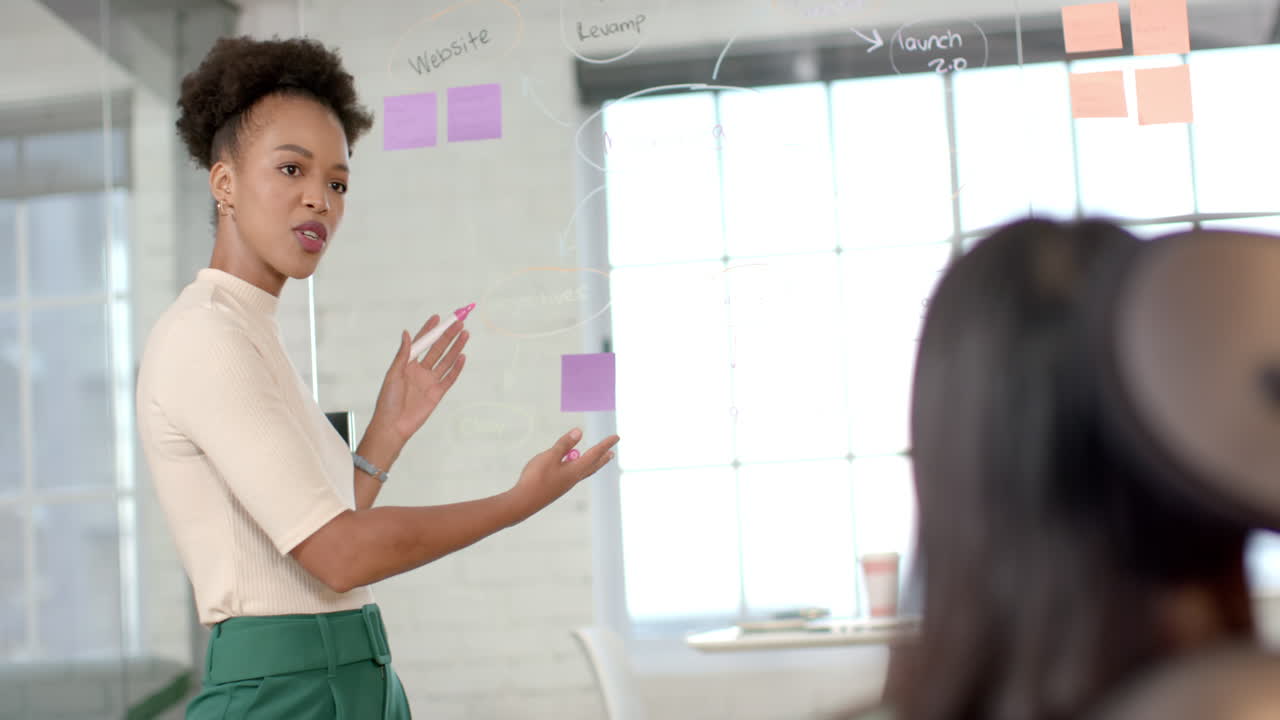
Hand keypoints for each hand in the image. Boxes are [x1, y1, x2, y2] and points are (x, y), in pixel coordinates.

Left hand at [367, 316, 468, 454]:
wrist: (393, 425)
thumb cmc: (388, 400)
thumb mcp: (393, 374)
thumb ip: (403, 354)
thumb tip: (407, 333)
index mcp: (407, 364)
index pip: (421, 343)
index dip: (429, 330)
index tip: (438, 318)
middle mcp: (420, 371)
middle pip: (437, 349)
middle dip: (447, 336)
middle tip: (458, 323)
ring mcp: (430, 381)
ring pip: (446, 361)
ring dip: (455, 348)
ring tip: (465, 334)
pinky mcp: (437, 393)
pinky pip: (449, 378)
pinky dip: (457, 368)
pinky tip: (463, 356)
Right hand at [507, 429, 619, 522]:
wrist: (523, 502)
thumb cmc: (536, 478)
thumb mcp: (550, 457)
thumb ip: (564, 445)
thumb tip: (579, 432)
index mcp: (575, 470)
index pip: (594, 454)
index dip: (605, 444)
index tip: (616, 437)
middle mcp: (574, 478)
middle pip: (593, 466)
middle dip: (603, 458)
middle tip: (612, 453)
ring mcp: (565, 484)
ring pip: (583, 471)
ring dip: (592, 463)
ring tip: (596, 459)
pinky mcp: (557, 487)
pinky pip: (573, 475)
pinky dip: (578, 467)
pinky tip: (570, 466)